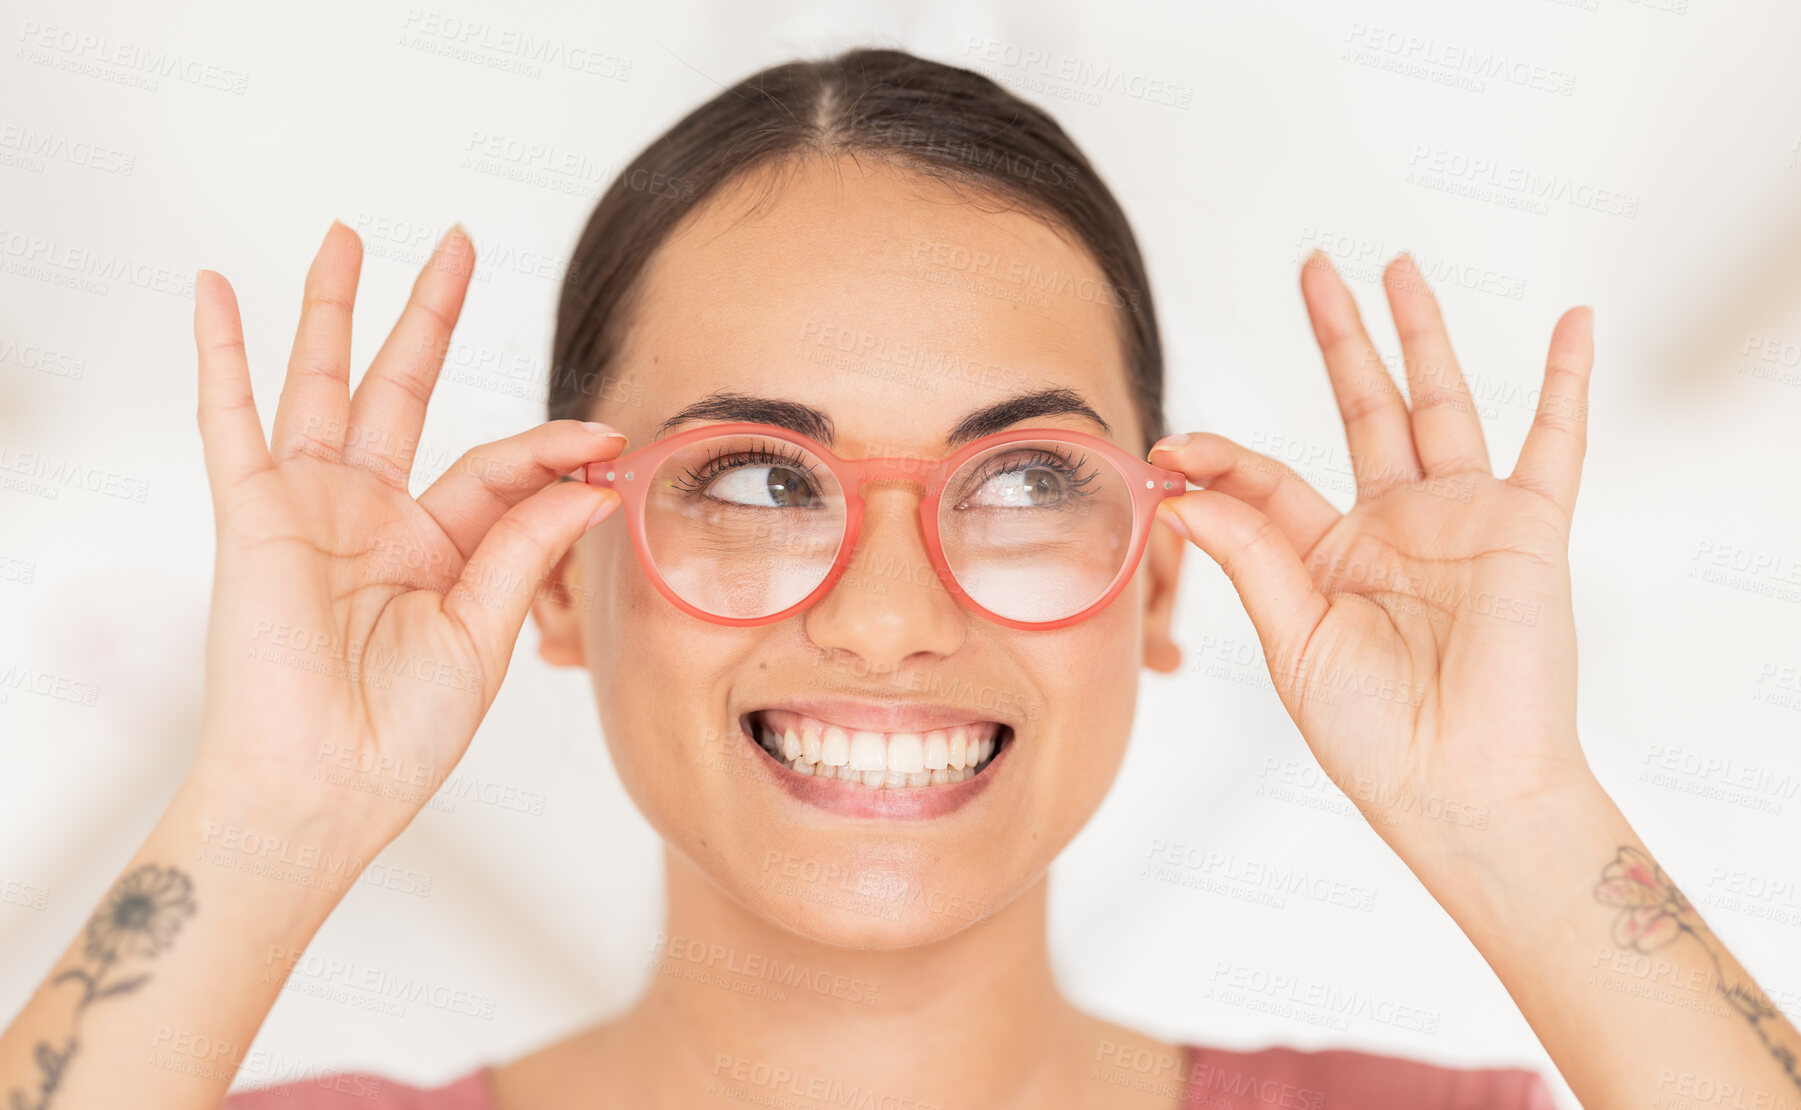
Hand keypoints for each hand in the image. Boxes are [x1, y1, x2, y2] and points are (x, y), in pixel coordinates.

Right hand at [189, 221, 624, 849]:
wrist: (326, 789)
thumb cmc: (401, 736)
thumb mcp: (485, 633)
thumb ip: (524, 546)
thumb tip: (588, 483)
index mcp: (436, 551)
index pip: (499, 467)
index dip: (554, 450)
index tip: (609, 444)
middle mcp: (373, 518)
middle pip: (405, 392)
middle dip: (430, 319)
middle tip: (457, 247)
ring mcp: (312, 510)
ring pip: (325, 384)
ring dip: (335, 310)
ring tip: (348, 235)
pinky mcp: (256, 518)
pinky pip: (232, 422)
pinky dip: (222, 356)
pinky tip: (217, 292)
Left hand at [1151, 252, 1595, 866]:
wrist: (1459, 786)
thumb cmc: (1374, 735)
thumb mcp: (1292, 639)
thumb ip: (1250, 554)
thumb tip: (1185, 492)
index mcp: (1329, 560)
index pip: (1269, 481)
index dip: (1220, 458)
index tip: (1170, 450)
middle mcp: (1394, 529)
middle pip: (1362, 409)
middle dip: (1338, 339)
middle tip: (1314, 270)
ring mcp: (1461, 522)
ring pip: (1438, 404)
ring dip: (1420, 335)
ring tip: (1395, 266)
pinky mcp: (1525, 530)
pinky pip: (1555, 443)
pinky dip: (1567, 383)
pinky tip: (1574, 322)